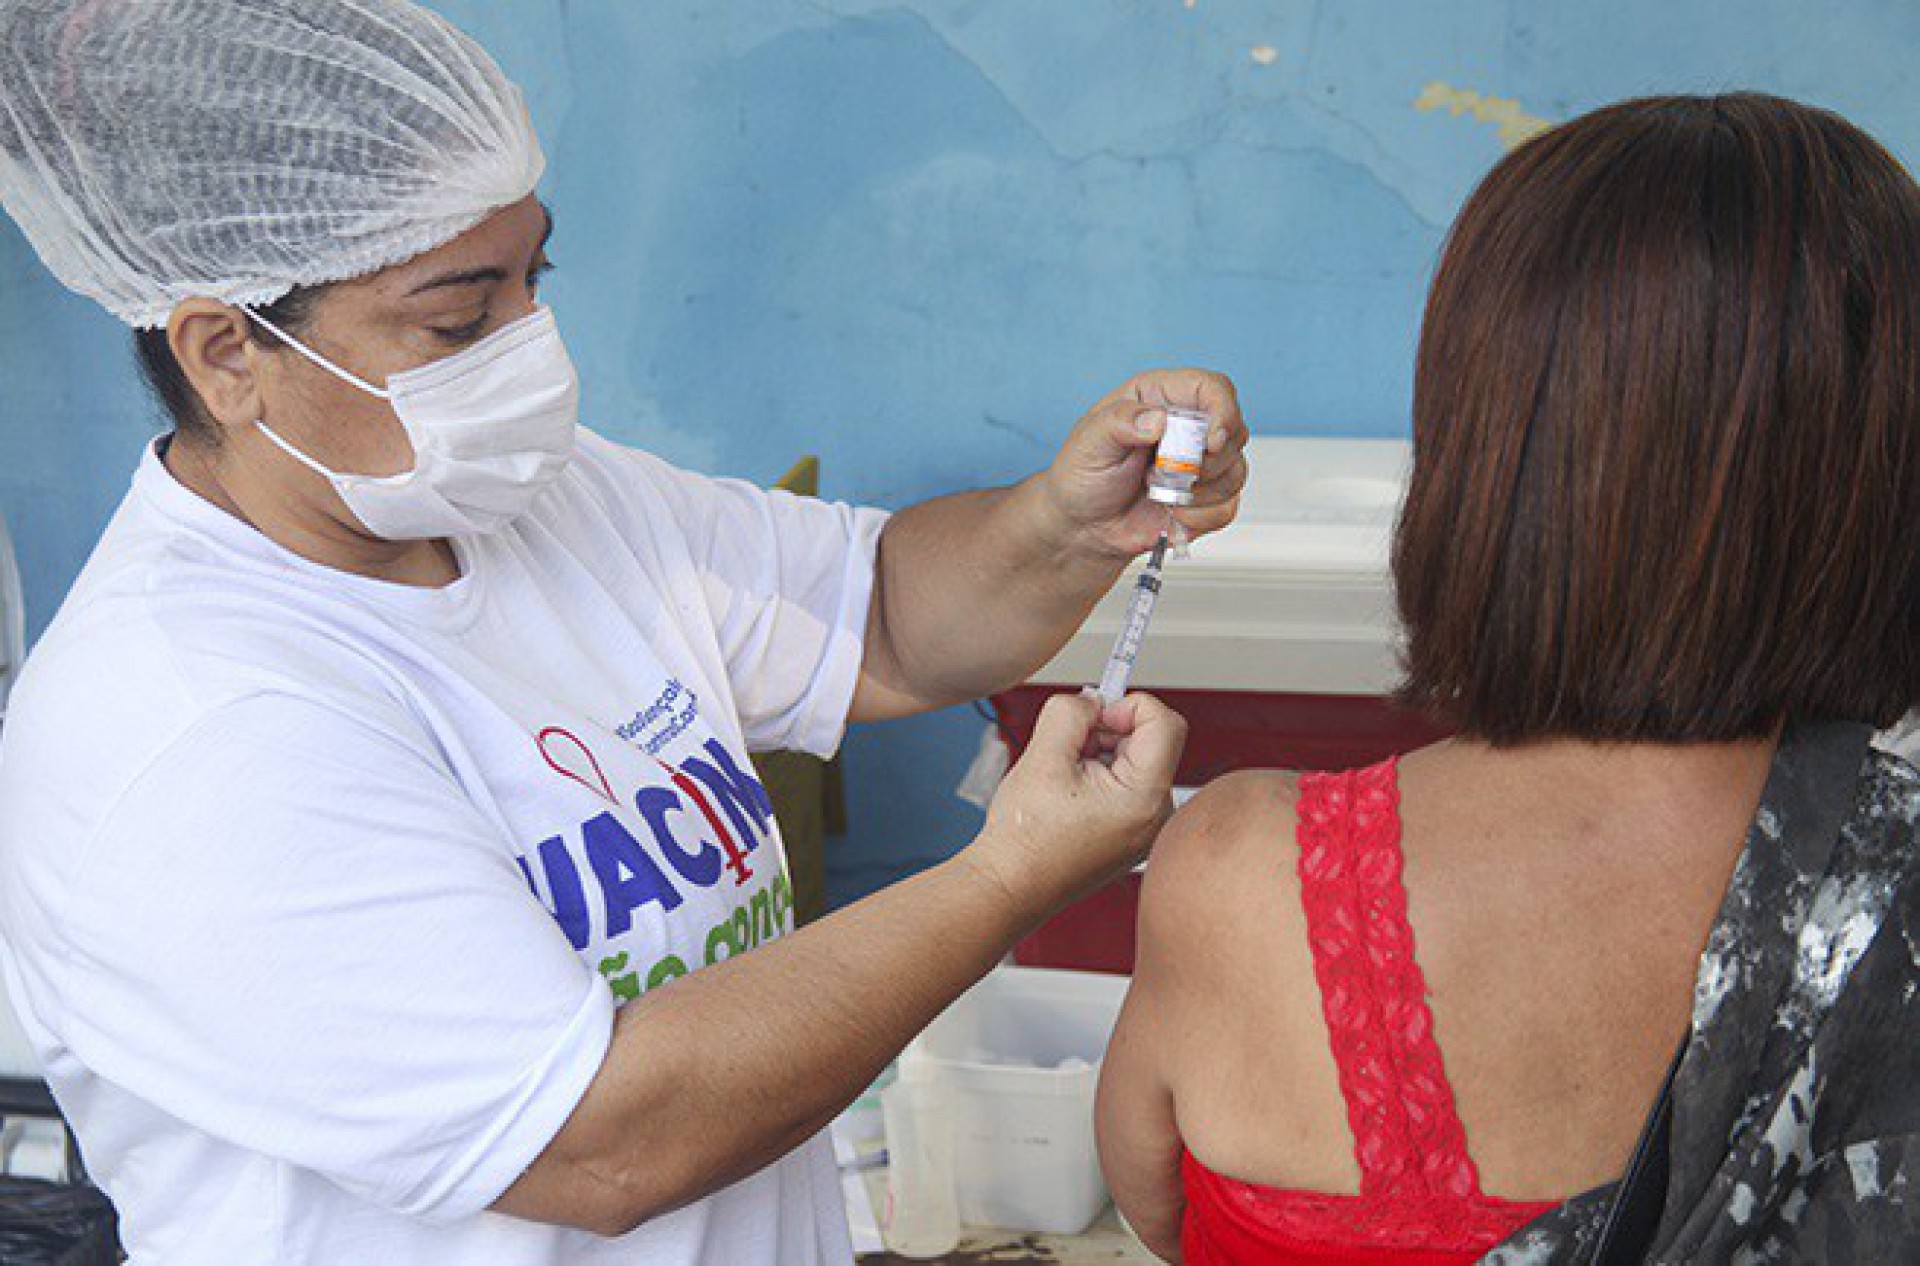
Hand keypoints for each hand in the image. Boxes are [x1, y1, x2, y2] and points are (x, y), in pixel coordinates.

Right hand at [966, 691, 1187, 920]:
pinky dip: (1100, 775)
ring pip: (1136, 760)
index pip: (1164, 722)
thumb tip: (1094, 700)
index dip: (1128, 705)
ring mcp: (1147, 828)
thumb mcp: (1043, 756)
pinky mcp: (1133, 833)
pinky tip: (1070, 794)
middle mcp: (1157, 817)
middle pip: (1150, 740)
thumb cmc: (1025, 837)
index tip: (1094, 714)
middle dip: (1108, 731)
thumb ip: (1071, 712)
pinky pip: (1128, 784)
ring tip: (1063, 778)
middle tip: (1067, 749)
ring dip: (1100, 754)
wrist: (1011, 885)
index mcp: (1144, 799)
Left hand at [1039, 369, 1250, 558]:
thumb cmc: (1083, 476)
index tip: (1210, 441)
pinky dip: (1198, 515)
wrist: (1083, 527)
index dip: (1222, 410)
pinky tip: (1170, 510)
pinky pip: (1227, 506)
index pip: (1213, 388)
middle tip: (1160, 471)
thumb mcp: (1089, 441)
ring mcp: (1202, 464)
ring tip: (1157, 490)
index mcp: (1161, 398)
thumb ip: (1120, 422)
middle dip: (1203, 461)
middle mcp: (1187, 427)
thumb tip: (1158, 420)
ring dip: (1197, 490)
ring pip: (1235, 471)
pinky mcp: (1207, 499)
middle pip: (1233, 431)